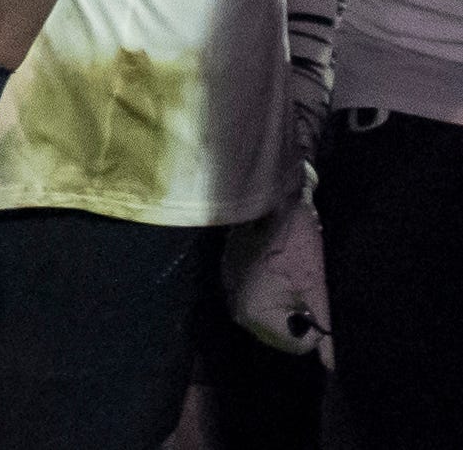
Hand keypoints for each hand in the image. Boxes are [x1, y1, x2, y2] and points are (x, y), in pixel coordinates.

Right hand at [226, 194, 331, 365]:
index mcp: (256, 314)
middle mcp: (237, 308)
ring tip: (293, 281)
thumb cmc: (296, 243)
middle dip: (296, 318)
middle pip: (277, 334)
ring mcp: (229, 290)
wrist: (268, 197)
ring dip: (283, 306)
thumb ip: (323, 325)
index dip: (314, 328)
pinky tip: (278, 272)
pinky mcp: (228, 274)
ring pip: (267, 317)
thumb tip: (332, 364)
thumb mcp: (316, 285)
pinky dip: (270, 293)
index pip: (295, 345)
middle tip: (306, 290)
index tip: (315, 300)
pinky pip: (255, 298)